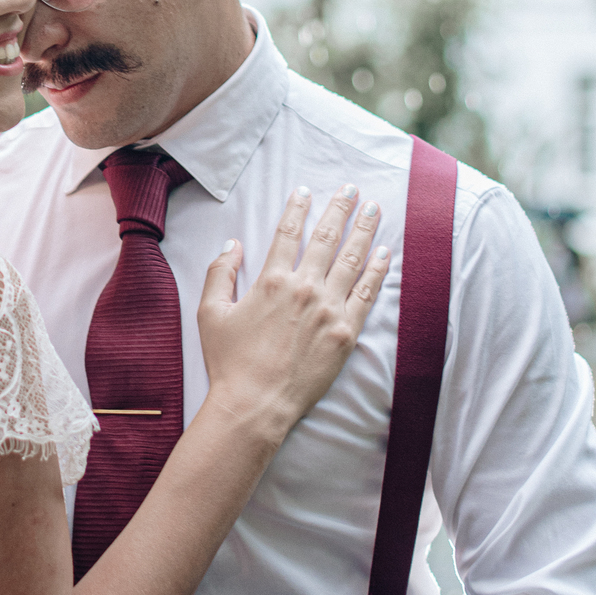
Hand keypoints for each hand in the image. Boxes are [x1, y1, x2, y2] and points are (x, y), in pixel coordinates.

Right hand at [199, 184, 387, 438]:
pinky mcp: (346, 333)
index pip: (288, 232)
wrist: (255, 405)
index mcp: (271, 281)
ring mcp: (329, 310)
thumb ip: (220, 273)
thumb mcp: (210, 313)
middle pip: (326, 238)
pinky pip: (367, 294)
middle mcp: (304, 289)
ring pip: (352, 260)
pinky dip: (378, 270)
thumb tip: (233, 243)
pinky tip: (385, 252)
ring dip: (364, 230)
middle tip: (351, 189)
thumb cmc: (229, 362)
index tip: (306, 190)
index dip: (298, 207)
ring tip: (374, 209)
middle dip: (340, 209)